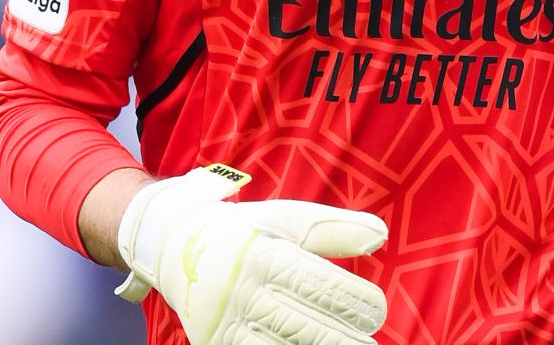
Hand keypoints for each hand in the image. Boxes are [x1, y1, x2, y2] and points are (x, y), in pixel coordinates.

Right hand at [115, 164, 388, 343]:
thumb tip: (380, 235)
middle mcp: (237, 292)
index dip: (347, 298)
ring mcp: (221, 324)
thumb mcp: (286, 220)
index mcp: (257, 255)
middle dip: (339, 339)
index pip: (309, 282)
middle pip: (297, 324)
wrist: (173, 246)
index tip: (377, 310)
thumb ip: (333, 229)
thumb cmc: (245, 231)